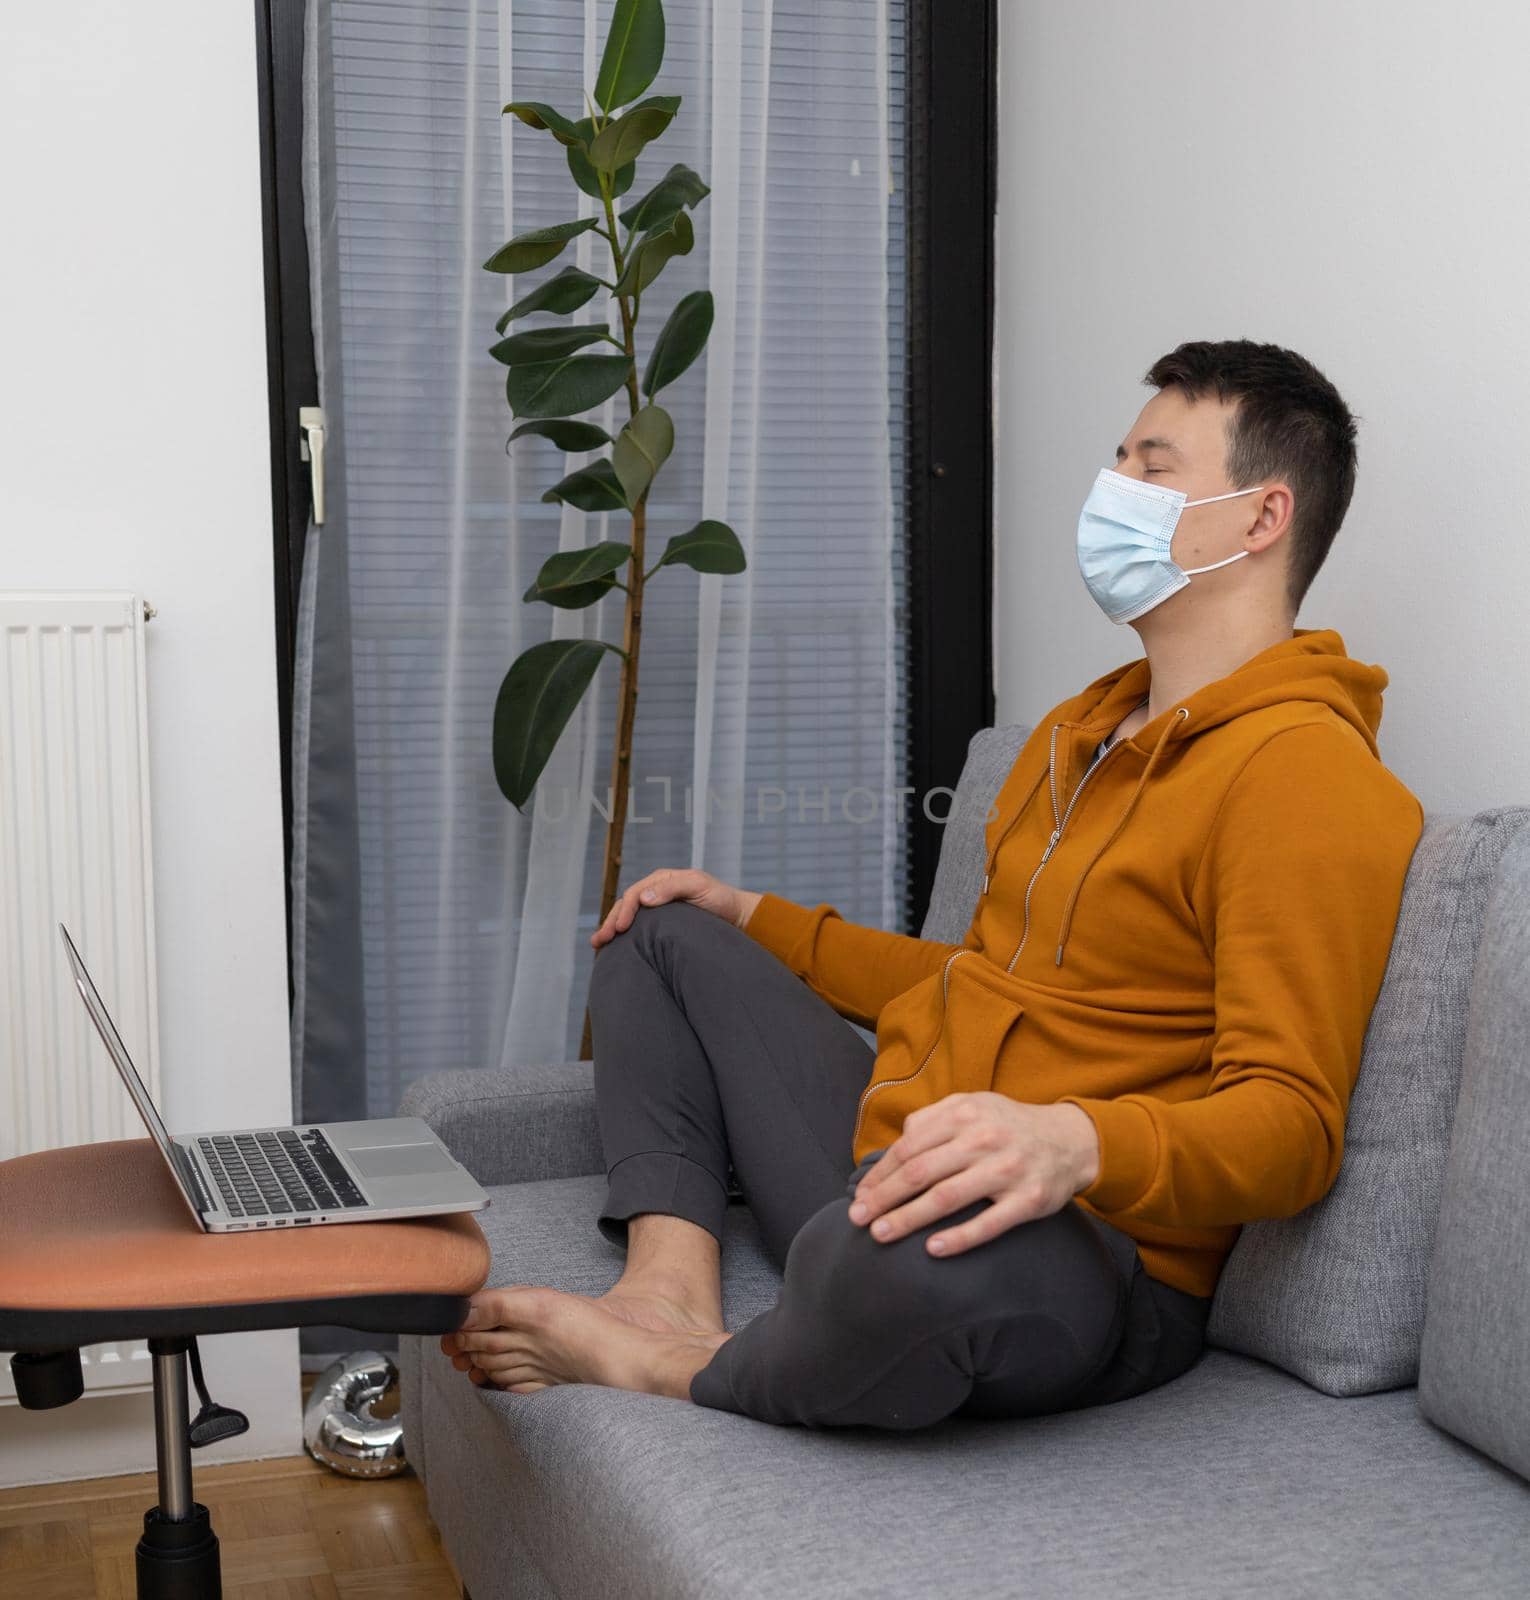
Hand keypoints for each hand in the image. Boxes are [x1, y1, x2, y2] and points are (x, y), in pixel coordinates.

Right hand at [590, 867, 761, 948]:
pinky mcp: (661, 924)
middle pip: (626, 905)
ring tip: (598, 944)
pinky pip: (638, 927)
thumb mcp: (699, 887)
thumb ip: (672, 889)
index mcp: (662, 881)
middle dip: (610, 921)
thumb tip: (643, 898)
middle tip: (599, 940)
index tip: (620, 928)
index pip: (635, 893)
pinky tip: (614, 947)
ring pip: (628, 917)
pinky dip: (624, 936)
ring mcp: (657, 908)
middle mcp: (656, 892)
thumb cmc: (720, 899)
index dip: (624, 910)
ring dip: (612, 929)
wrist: (736, 916)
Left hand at [846, 1093, 1101, 1256]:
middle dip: (884, 1198)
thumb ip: (934, 1118)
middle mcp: (983, 1139)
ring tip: (881, 1235)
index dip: (881, 1174)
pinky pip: (988, 1224)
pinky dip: (958, 1238)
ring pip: (947, 1198)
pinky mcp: (1028, 1201)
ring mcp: (1007, 1170)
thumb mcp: (973, 1105)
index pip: (910, 1148)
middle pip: (921, 1172)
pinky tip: (931, 1250)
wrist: (1071, 1140)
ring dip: (908, 1219)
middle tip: (857, 1219)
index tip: (860, 1196)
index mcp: (964, 1114)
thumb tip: (899, 1143)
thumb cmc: (1009, 1126)